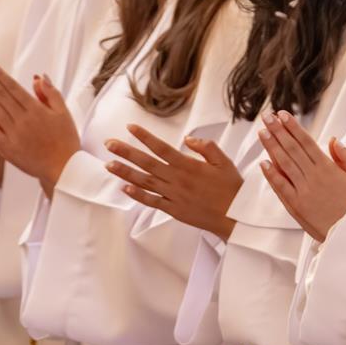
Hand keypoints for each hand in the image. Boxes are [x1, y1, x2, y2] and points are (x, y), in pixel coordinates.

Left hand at [0, 61, 79, 193]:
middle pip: (0, 95)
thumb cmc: (66, 141)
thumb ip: (51, 94)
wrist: (65, 169)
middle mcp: (23, 120)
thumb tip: (38, 77)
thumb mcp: (64, 113)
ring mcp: (14, 135)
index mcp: (36, 109)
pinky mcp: (9, 149)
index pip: (13, 86)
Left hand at [105, 125, 241, 237]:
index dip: (144, 137)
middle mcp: (177, 180)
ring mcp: (174, 196)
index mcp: (189, 165)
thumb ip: (206, 147)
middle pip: (147, 163)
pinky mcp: (174, 210)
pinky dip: (138, 195)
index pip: (161, 148)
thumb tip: (188, 138)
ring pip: (145, 182)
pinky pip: (152, 202)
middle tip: (109, 144)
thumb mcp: (224, 162)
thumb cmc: (231, 189)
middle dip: (126, 152)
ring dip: (126, 173)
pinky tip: (125, 188)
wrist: (236, 217)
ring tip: (109, 165)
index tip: (130, 128)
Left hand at [256, 110, 345, 240]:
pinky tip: (263, 163)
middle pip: (292, 149)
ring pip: (284, 164)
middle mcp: (313, 176)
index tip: (283, 115)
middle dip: (278, 131)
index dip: (293, 127)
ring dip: (271, 147)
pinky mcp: (295, 205)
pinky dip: (271, 174)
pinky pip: (281, 187)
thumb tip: (333, 139)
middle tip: (267, 117)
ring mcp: (302, 191)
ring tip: (262, 133)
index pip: (306, 142)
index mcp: (328, 168)